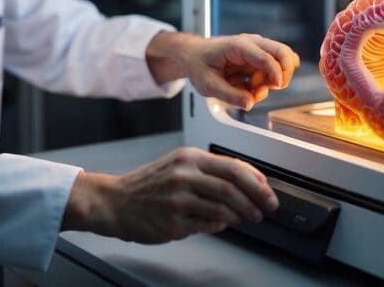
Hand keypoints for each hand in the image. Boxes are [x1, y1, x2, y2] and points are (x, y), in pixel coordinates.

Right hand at [61, 147, 278, 241]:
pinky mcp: (173, 221)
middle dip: (256, 200)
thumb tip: (246, 181)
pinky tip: (222, 224)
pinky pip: (207, 225)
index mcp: (189, 157)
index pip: (233, 166)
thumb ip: (210, 171)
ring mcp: (178, 199)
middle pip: (232, 187)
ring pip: (222, 208)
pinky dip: (220, 225)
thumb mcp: (178, 166)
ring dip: (242, 215)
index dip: (256, 181)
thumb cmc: (149, 185)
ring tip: (248, 218)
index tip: (268, 192)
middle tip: (266, 209)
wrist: (116, 201)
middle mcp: (184, 175)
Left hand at [147, 32, 300, 109]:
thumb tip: (249, 103)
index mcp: (237, 46)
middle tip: (270, 88)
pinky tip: (253, 87)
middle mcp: (251, 44)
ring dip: (271, 81)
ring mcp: (257, 51)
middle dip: (284, 73)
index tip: (277, 86)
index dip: (275, 71)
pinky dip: (268, 83)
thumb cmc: (199, 64)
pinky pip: (273, 72)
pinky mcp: (258, 60)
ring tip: (251, 89)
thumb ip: (229, 95)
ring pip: (280, 64)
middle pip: (282, 52)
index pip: (265, 56)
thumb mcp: (207, 84)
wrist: (194, 55)